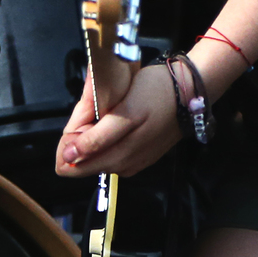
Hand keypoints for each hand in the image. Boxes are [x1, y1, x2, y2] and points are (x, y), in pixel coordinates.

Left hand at [56, 62, 182, 178]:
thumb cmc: (155, 95)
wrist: (190, 90)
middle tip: (98, 106)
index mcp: (116, 159)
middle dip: (80, 132)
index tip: (83, 116)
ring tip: (110, 109)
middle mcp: (121, 166)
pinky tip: (118, 117)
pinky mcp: (140, 156)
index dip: (67, 139)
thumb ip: (95, 139)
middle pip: (81, 158)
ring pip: (95, 152)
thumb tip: (67, 158)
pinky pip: (111, 149)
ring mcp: (132, 162)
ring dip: (93, 132)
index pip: (69, 164)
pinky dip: (107, 134)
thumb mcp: (123, 113)